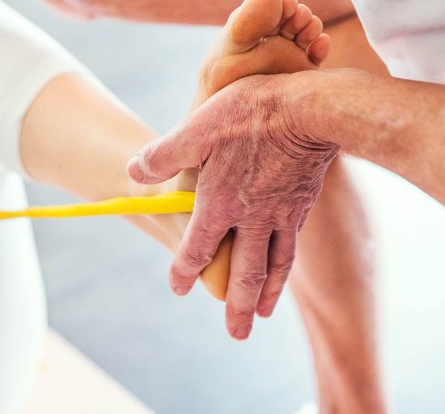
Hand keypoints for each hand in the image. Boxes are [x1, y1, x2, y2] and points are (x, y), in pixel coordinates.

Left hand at [127, 74, 337, 339]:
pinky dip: (285, 268)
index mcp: (220, 202)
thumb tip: (133, 171)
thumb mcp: (198, 126)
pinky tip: (283, 271)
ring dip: (265, 295)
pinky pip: (291, 247)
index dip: (185, 270)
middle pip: (242, 273)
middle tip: (236, 335)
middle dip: (236, 306)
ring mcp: (281, 214)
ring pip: (272, 266)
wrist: (312, 109)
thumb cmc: (251, 113)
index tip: (178, 288)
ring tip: (261, 315)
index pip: (197, 248)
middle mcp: (252, 218)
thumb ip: (164, 154)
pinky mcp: (301, 204)